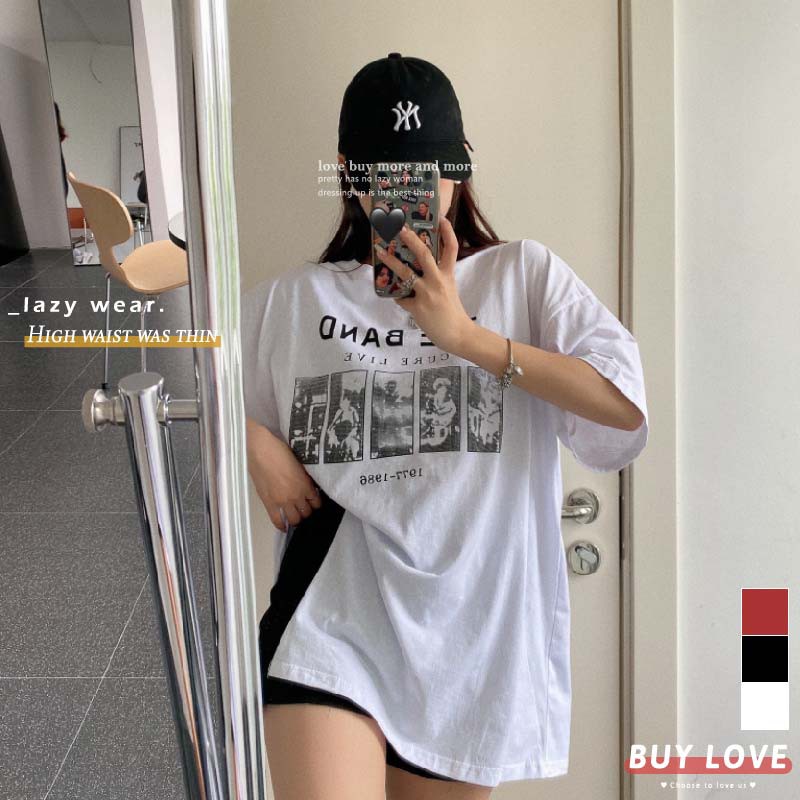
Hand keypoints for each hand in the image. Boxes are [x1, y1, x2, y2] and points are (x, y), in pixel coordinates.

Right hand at [245, 418, 322, 530]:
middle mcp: (296, 496)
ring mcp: (282, 501)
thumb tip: (306, 484)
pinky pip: (277, 520)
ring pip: (294, 519)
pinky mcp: (269, 503)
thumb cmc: (278, 450)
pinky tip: (284, 527)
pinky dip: (281, 526)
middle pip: (306, 512)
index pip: (316, 502)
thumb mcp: (299, 463)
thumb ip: (304, 477)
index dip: (316, 503)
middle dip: (307, 511)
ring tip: (295, 516)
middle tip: (304, 508)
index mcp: (305, 485)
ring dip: (296, 519)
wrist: (260, 450)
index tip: (314, 502)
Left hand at [375, 215, 474, 355]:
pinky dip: (397, 296)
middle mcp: (438, 281)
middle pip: (425, 254)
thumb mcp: (449, 289)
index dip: (447, 232)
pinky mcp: (418, 307)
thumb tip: (417, 269)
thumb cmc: (452, 312)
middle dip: (412, 240)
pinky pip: (401, 298)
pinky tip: (395, 296)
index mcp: (448, 275)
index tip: (442, 218)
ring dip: (391, 261)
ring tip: (380, 252)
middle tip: (400, 228)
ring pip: (406, 273)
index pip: (452, 249)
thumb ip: (437, 277)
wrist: (457, 334)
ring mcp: (427, 294)